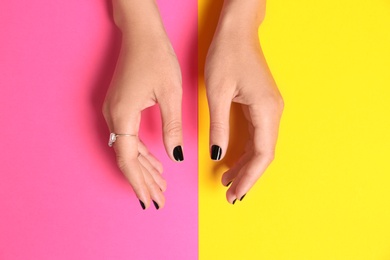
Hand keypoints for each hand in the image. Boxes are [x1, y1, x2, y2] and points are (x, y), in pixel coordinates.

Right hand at [103, 0, 182, 209]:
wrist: (142, 34)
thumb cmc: (156, 58)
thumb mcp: (170, 94)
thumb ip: (172, 128)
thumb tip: (176, 157)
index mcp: (123, 115)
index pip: (128, 159)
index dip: (139, 182)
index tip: (149, 200)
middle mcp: (114, 116)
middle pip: (127, 158)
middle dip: (143, 181)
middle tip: (158, 200)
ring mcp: (115, 112)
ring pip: (128, 150)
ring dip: (144, 169)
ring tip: (160, 186)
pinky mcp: (121, 107)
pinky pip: (130, 138)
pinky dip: (143, 154)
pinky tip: (155, 163)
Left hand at [205, 0, 283, 203]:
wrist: (237, 31)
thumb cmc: (227, 55)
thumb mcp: (217, 93)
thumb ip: (219, 127)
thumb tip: (218, 155)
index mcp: (266, 110)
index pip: (262, 155)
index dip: (249, 177)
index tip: (235, 194)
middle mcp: (274, 112)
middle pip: (264, 154)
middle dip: (248, 176)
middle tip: (230, 195)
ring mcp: (270, 108)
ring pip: (261, 146)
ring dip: (246, 166)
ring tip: (228, 182)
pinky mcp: (263, 105)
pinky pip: (257, 135)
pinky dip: (245, 151)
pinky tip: (232, 160)